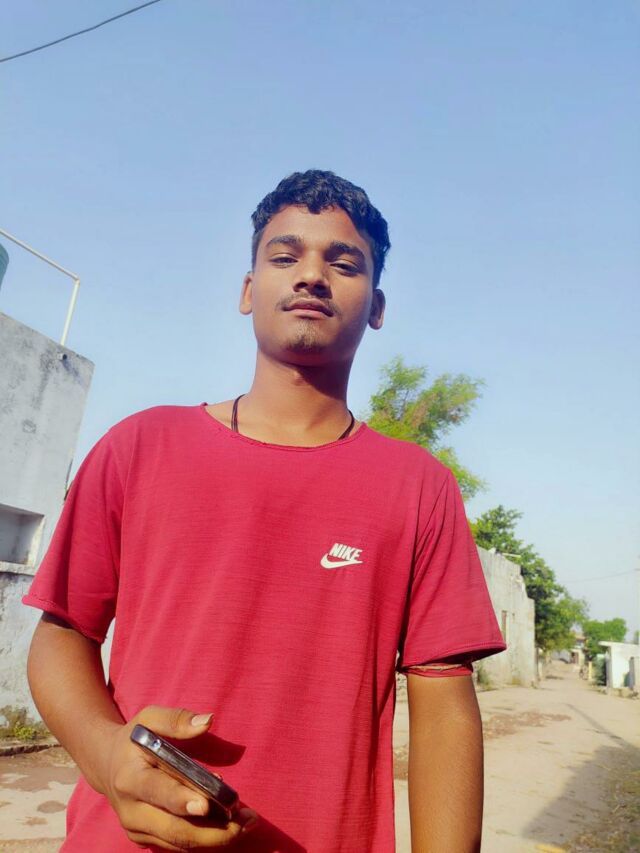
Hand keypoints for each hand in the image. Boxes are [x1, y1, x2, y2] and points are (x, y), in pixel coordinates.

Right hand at [101, 705, 257, 849]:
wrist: (108, 765)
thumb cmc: (135, 738)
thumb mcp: (149, 719)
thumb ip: (177, 720)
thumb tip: (208, 721)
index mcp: (130, 778)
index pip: (157, 791)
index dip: (180, 799)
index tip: (206, 803)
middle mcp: (131, 811)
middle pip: (174, 829)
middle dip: (213, 829)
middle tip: (245, 819)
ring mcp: (138, 830)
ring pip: (180, 842)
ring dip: (216, 836)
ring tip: (247, 822)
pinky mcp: (146, 840)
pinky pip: (179, 845)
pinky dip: (206, 838)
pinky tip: (230, 825)